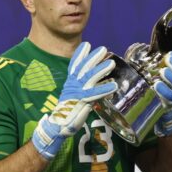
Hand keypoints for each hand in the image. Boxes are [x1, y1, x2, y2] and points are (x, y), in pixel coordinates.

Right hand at [31, 42, 116, 159]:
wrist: (58, 126)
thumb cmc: (68, 112)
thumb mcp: (74, 96)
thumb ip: (84, 88)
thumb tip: (96, 82)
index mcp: (70, 83)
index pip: (74, 66)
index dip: (80, 55)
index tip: (86, 44)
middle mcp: (73, 86)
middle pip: (83, 68)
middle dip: (93, 57)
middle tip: (103, 49)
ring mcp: (77, 93)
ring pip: (90, 78)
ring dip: (101, 70)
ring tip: (111, 63)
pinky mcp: (82, 103)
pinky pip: (95, 94)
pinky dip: (104, 89)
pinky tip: (114, 85)